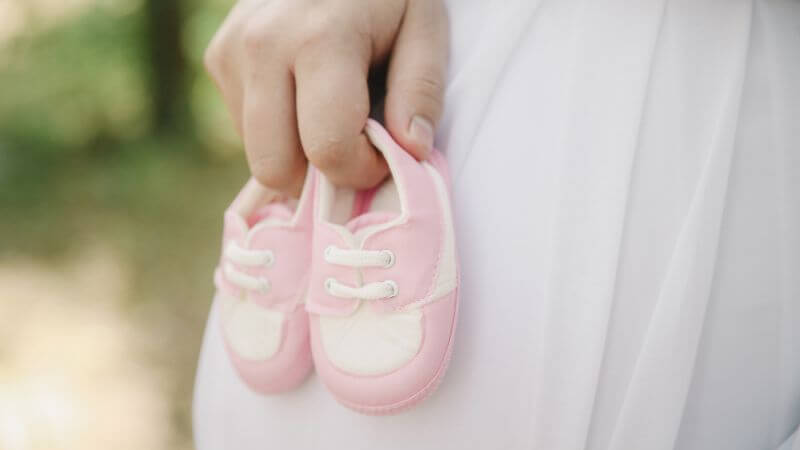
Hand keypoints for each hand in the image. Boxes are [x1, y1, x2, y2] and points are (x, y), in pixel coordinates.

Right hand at [204, 0, 448, 194]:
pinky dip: (278, 130)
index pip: (328, 151)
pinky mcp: (217, 58)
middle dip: (319, 174)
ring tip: (329, 109)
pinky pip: (246, 130)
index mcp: (319, 40)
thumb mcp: (424, 26)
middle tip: (354, 143)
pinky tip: (303, 94)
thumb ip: (422, 89)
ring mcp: (231, 52)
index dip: (362, 169)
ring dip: (298, 152)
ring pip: (257, 154)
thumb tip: (410, 150)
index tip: (384, 148)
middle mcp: (262, 46)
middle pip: (275, 168)